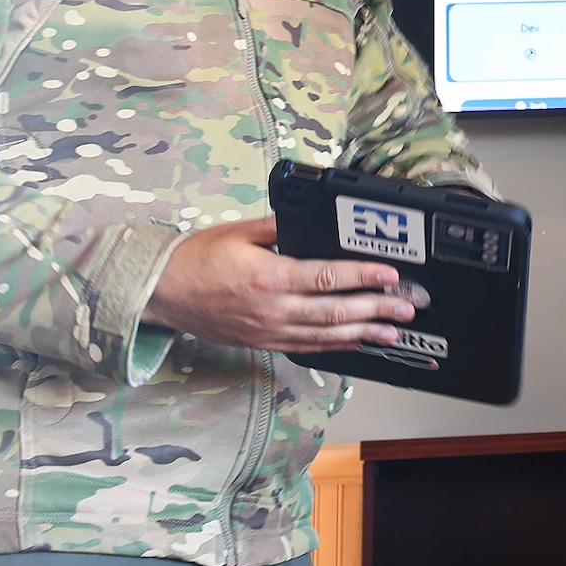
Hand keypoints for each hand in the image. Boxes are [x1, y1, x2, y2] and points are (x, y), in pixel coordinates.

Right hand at [142, 216, 422, 352]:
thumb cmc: (195, 259)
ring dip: (364, 334)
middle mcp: (272, 309)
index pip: (326, 278)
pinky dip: (337, 347)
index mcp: (269, 277)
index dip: (362, 277)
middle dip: (376, 310)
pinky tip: (358, 344)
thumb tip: (312, 217)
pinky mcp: (264, 343)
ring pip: (326, 336)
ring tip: (393, 332)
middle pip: (335, 313)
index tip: (390, 275)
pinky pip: (307, 348)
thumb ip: (280, 226)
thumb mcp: (238, 231)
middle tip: (406, 308)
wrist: (160, 293)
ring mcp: (269, 331)